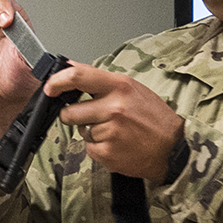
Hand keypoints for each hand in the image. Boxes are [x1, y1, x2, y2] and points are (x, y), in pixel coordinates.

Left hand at [45, 64, 184, 181]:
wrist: (172, 148)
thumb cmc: (154, 118)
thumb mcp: (132, 89)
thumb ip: (102, 82)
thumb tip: (72, 69)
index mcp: (119, 86)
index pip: (77, 77)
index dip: (57, 82)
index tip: (50, 88)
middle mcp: (113, 107)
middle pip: (70, 112)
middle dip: (73, 116)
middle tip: (90, 118)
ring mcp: (110, 131)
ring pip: (81, 132)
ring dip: (91, 133)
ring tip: (114, 132)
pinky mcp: (107, 152)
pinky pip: (89, 149)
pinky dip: (99, 149)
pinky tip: (117, 145)